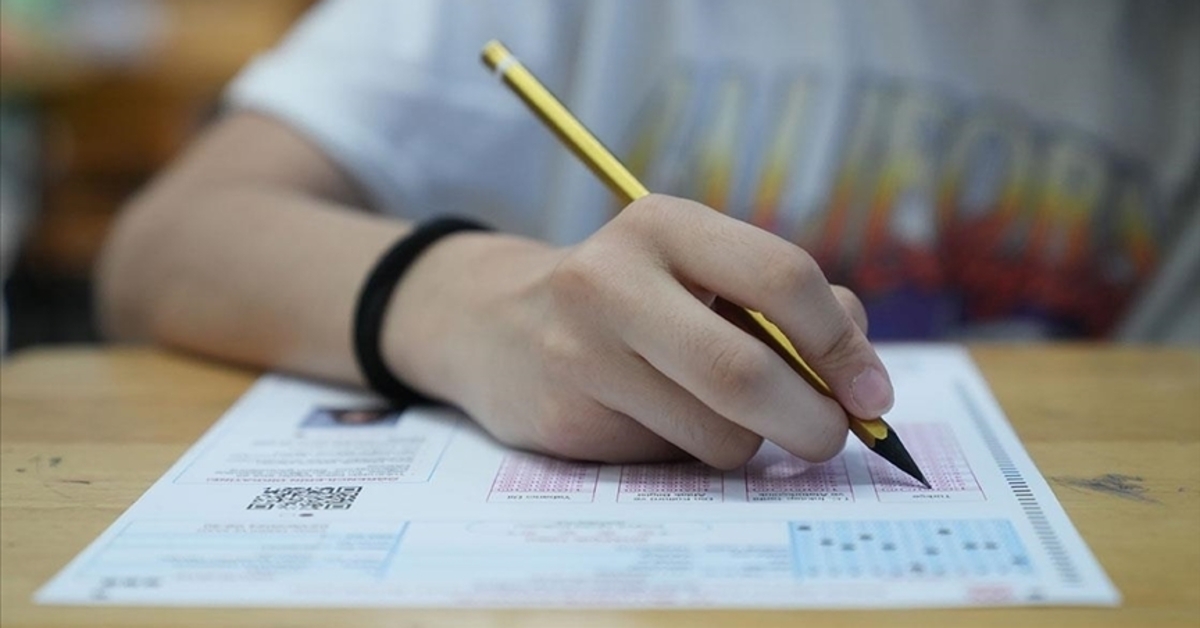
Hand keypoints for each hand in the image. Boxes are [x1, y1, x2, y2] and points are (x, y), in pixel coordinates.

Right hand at [384, 194, 892, 467]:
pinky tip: (660, 420)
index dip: (843, 346)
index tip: (872, 394)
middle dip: (813, 420)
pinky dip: (695, 453)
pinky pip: (674, 460)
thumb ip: (785, 304)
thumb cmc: (630, 298)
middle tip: (830, 436)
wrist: (495, 324)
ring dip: (749, 441)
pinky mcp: (566, 418)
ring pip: (718, 432)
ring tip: (717, 412)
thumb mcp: (699, 269)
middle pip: (746, 372)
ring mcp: (581, 354)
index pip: (783, 280)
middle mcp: (613, 280)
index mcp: (664, 224)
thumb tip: (861, 376)